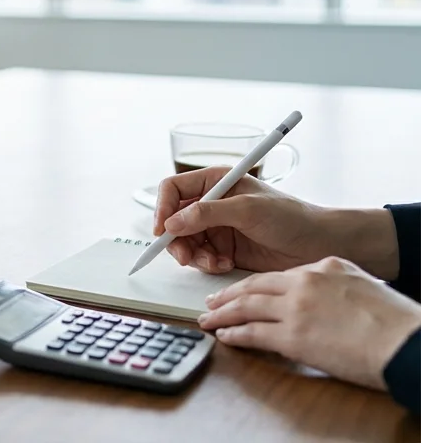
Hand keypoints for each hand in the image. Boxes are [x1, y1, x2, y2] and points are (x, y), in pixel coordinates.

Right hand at [154, 167, 353, 273]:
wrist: (319, 245)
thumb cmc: (292, 217)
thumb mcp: (247, 209)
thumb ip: (207, 213)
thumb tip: (172, 223)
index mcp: (216, 181)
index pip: (174, 189)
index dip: (163, 208)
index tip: (162, 229)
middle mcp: (212, 203)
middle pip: (173, 219)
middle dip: (176, 239)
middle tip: (185, 256)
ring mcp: (217, 227)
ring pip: (184, 241)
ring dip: (193, 254)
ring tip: (212, 262)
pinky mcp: (224, 248)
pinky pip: (200, 257)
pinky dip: (207, 263)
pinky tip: (224, 264)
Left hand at [199, 257, 420, 390]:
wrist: (405, 342)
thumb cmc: (394, 320)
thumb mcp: (360, 284)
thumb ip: (333, 283)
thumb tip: (319, 294)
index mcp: (323, 267)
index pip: (277, 275)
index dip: (254, 283)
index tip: (242, 290)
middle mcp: (304, 283)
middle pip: (253, 286)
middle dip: (228, 294)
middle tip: (212, 301)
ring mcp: (296, 309)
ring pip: (246, 307)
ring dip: (222, 314)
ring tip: (208, 319)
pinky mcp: (293, 337)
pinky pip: (253, 333)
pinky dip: (235, 334)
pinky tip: (225, 336)